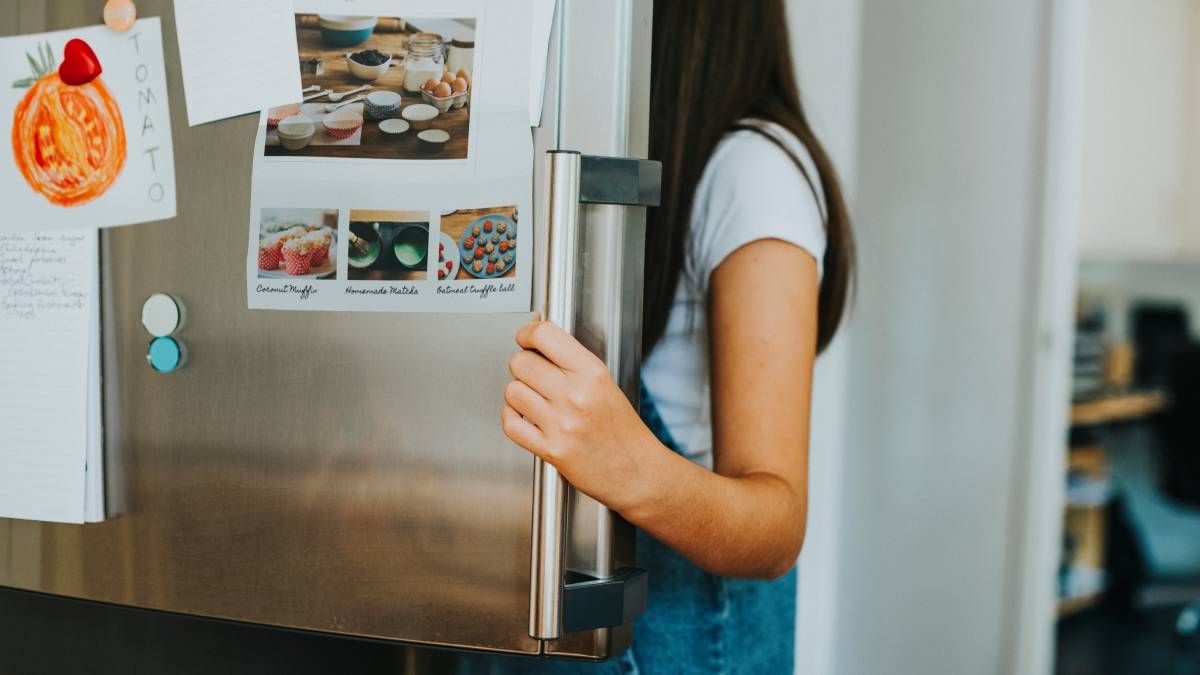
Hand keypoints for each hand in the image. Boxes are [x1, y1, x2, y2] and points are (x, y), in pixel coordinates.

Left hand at [502, 320, 660, 513]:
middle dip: (523, 366)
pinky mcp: (551, 450)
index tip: (526, 337)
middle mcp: (576, 395)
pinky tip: (525, 418)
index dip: (527, 333)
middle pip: (521, 362)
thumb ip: (572, 362)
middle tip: (533, 374)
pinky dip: (512, 418)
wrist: (636, 472)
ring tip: (534, 399)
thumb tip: (539, 339)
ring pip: (513, 391)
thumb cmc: (623, 431)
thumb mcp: (606, 383)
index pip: (545, 336)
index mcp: (592, 373)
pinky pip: (511, 423)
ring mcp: (561, 423)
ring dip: (518, 394)